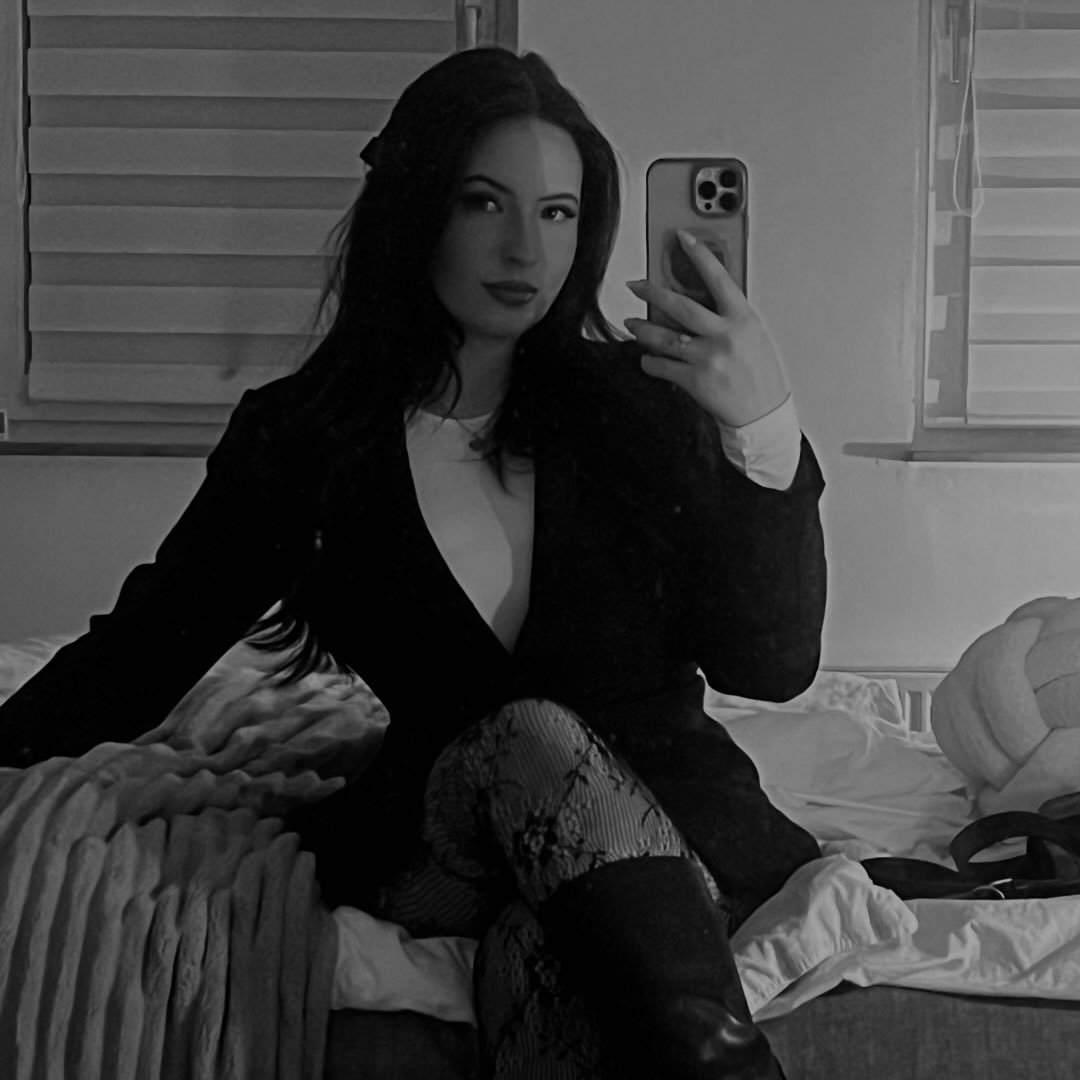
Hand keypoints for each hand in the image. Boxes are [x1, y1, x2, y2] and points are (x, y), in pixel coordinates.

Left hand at [623, 229, 789, 427]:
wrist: (763, 415)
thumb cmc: (761, 374)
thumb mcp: (754, 335)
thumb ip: (730, 316)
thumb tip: (702, 296)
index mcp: (743, 318)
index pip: (718, 277)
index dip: (699, 254)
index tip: (682, 237)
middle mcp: (724, 336)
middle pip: (680, 306)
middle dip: (652, 292)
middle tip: (636, 285)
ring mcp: (708, 359)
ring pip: (664, 337)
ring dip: (643, 329)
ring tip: (632, 323)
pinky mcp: (695, 381)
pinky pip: (662, 366)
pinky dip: (650, 361)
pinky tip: (646, 357)